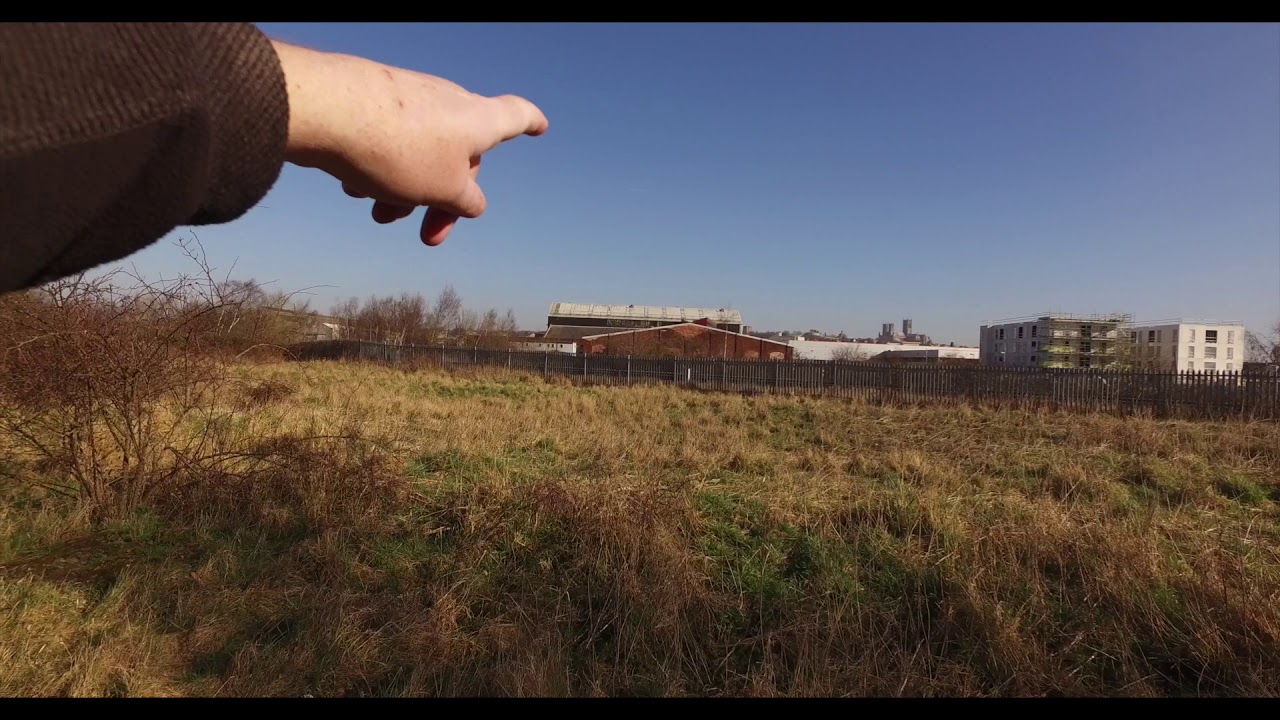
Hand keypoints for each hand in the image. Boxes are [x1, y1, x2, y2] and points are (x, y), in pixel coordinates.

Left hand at [272, 40, 547, 246]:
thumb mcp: (445, 190)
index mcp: (478, 119)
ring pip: (419, 153)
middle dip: (444, 197)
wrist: (326, 110)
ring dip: (405, 190)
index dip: (531, 123)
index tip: (540, 126)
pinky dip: (379, 169)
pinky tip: (353, 187)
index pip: (516, 116)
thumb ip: (466, 201)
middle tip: (428, 236)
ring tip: (379, 213)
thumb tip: (472, 204)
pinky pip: (387, 142)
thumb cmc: (398, 150)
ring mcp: (409, 97)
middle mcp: (448, 101)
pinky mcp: (373, 99)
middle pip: (460, 153)